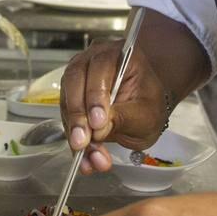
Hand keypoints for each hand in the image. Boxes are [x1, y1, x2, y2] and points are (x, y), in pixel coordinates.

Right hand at [60, 37, 169, 173]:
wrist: (146, 110)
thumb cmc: (150, 105)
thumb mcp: (146, 115)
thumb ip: (123, 118)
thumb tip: (97, 130)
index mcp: (119, 55)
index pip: (101, 67)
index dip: (95, 94)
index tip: (97, 123)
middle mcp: (94, 60)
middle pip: (75, 81)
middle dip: (78, 115)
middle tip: (82, 142)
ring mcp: (80, 78)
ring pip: (67, 101)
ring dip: (74, 131)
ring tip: (86, 156)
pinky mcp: (71, 98)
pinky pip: (67, 118)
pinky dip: (74, 140)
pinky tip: (85, 160)